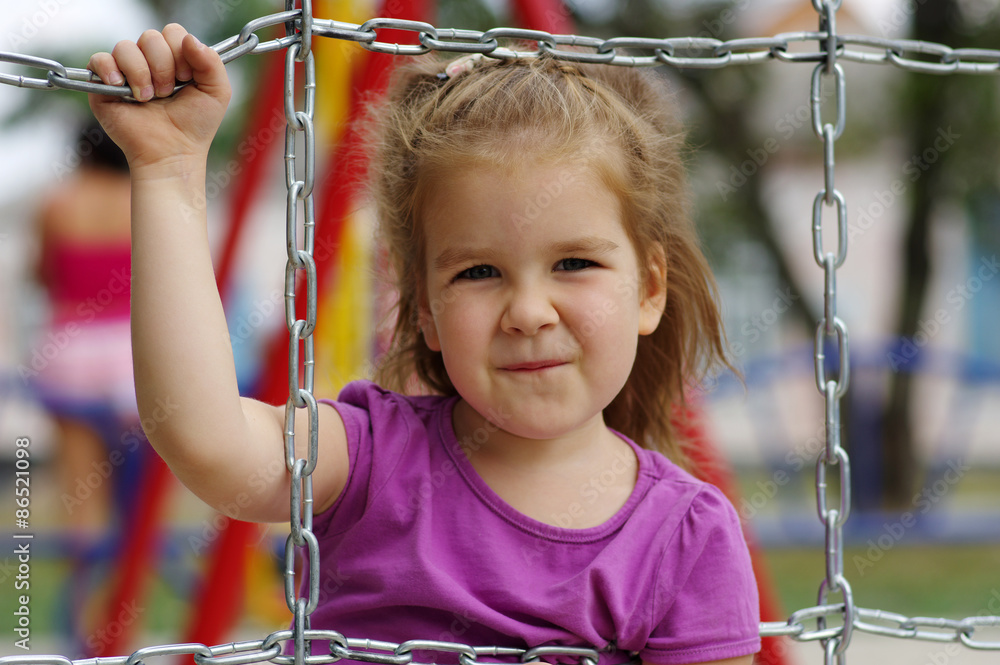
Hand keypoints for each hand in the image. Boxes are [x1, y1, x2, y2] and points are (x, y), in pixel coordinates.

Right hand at [87, 24, 230, 171]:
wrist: (172, 153)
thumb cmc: (194, 126)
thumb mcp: (216, 92)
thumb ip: (212, 61)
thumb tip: (189, 38)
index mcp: (175, 59)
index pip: (173, 33)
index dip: (180, 52)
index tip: (186, 78)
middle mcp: (149, 62)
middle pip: (150, 37)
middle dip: (163, 66)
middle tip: (167, 93)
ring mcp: (125, 72)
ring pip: (125, 46)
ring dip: (142, 74)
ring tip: (149, 99)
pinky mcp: (103, 85)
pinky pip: (99, 59)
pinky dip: (110, 70)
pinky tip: (122, 89)